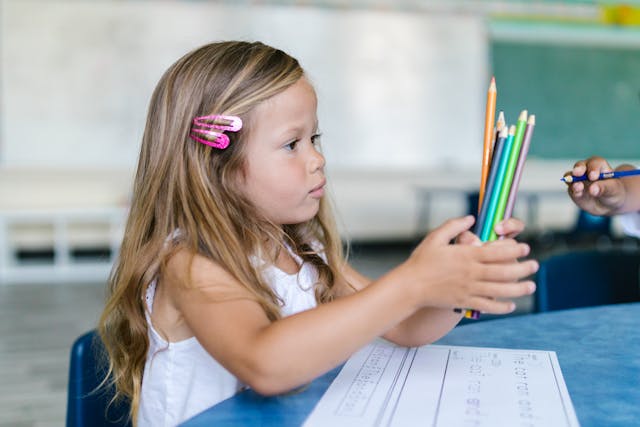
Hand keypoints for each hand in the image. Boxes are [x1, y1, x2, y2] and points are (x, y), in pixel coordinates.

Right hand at [403, 216, 537, 314]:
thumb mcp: (435, 238)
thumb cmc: (421, 261)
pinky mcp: (465, 302)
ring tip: (531, 287)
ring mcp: (469, 289)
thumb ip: (454, 226)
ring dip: (518, 289)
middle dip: (522, 268)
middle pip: (503, 271)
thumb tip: (471, 218)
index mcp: (465, 256)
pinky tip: (511, 305)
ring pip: (500, 290)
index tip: (525, 247)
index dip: (514, 249)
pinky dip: (502, 307)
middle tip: (534, 265)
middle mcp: (471, 273)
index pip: (496, 252)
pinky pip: (488, 306)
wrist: (410, 287)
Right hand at [565, 157, 627, 215]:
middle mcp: (587, 170)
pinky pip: (570, 189)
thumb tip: (592, 189)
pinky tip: (578, 194)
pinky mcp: (573, 190)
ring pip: (571, 176)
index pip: (595, 163)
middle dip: (578, 169)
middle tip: (577, 173)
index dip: (593, 168)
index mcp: (600, 167)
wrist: (608, 205)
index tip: (593, 177)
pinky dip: (573, 190)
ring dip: (572, 180)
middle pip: (580, 165)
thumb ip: (604, 188)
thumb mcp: (614, 190)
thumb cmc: (614, 192)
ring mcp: (578, 180)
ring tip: (578, 187)